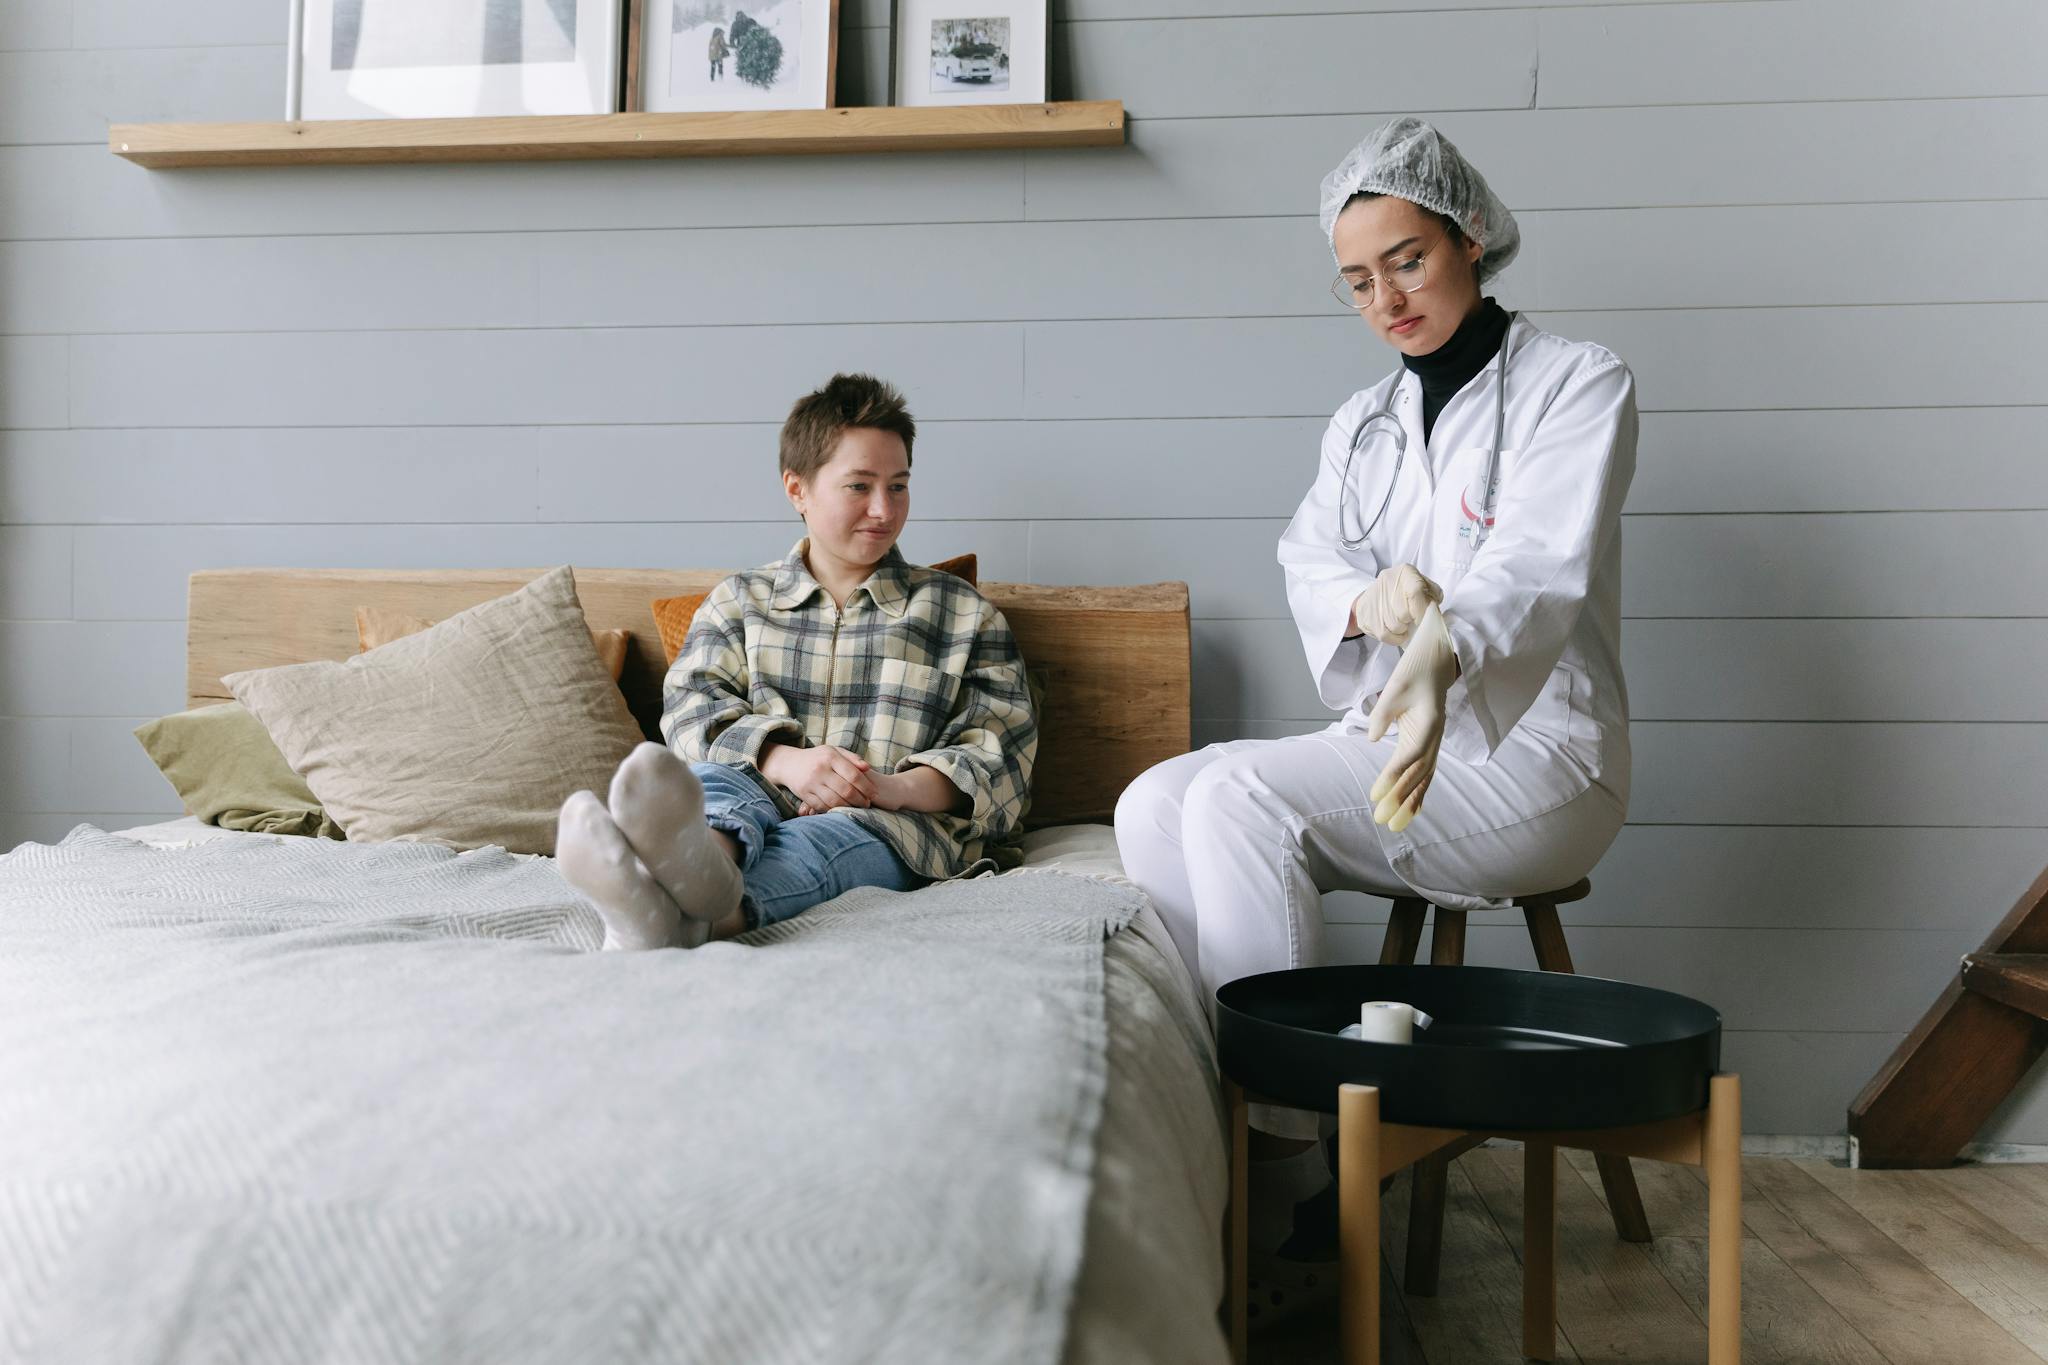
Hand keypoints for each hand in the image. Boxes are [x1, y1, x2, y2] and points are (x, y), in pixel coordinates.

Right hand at [760, 743, 876, 812]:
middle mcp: (820, 770)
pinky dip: (834, 810)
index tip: (874, 794)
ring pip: (835, 801)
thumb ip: (852, 758)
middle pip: (846, 790)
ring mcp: (811, 783)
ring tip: (857, 808)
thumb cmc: (818, 758)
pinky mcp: (804, 794)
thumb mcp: (834, 751)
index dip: (866, 787)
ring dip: (849, 807)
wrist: (789, 763)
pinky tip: (841, 810)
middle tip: (867, 804)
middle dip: (860, 800)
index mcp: (830, 757)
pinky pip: (822, 806)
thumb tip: (868, 768)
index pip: (853, 775)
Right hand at [1351, 564, 1441, 645]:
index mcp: (1406, 572)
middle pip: (1405, 613)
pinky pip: (1386, 635)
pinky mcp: (1366, 614)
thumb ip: (1433, 597)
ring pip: (1396, 626)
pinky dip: (1395, 637)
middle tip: (1410, 617)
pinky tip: (1395, 630)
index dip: (1421, 611)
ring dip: (1403, 629)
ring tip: (1402, 621)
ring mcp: (1374, 598)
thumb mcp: (1423, 587)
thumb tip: (1436, 613)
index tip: (1424, 619)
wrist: (1373, 596)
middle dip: (1411, 620)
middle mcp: (1388, 581)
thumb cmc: (1404, 593)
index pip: (1415, 593)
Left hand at [1363, 604, 1459, 832]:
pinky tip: (1411, 808)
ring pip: (1425, 777)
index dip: (1392, 778)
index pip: (1408, 757)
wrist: (1436, 658)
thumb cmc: (1414, 670)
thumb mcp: (1395, 686)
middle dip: (1400, 800)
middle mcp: (1435, 736)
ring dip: (1411, 802)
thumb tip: (1372, 736)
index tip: (1375, 796)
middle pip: (1418, 774)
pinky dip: (1419, 791)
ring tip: (1396, 825)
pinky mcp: (1430, 741)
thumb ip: (1383, 712)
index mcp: (1428, 723)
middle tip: (1382, 821)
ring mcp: (1435, 740)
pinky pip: (1426, 771)